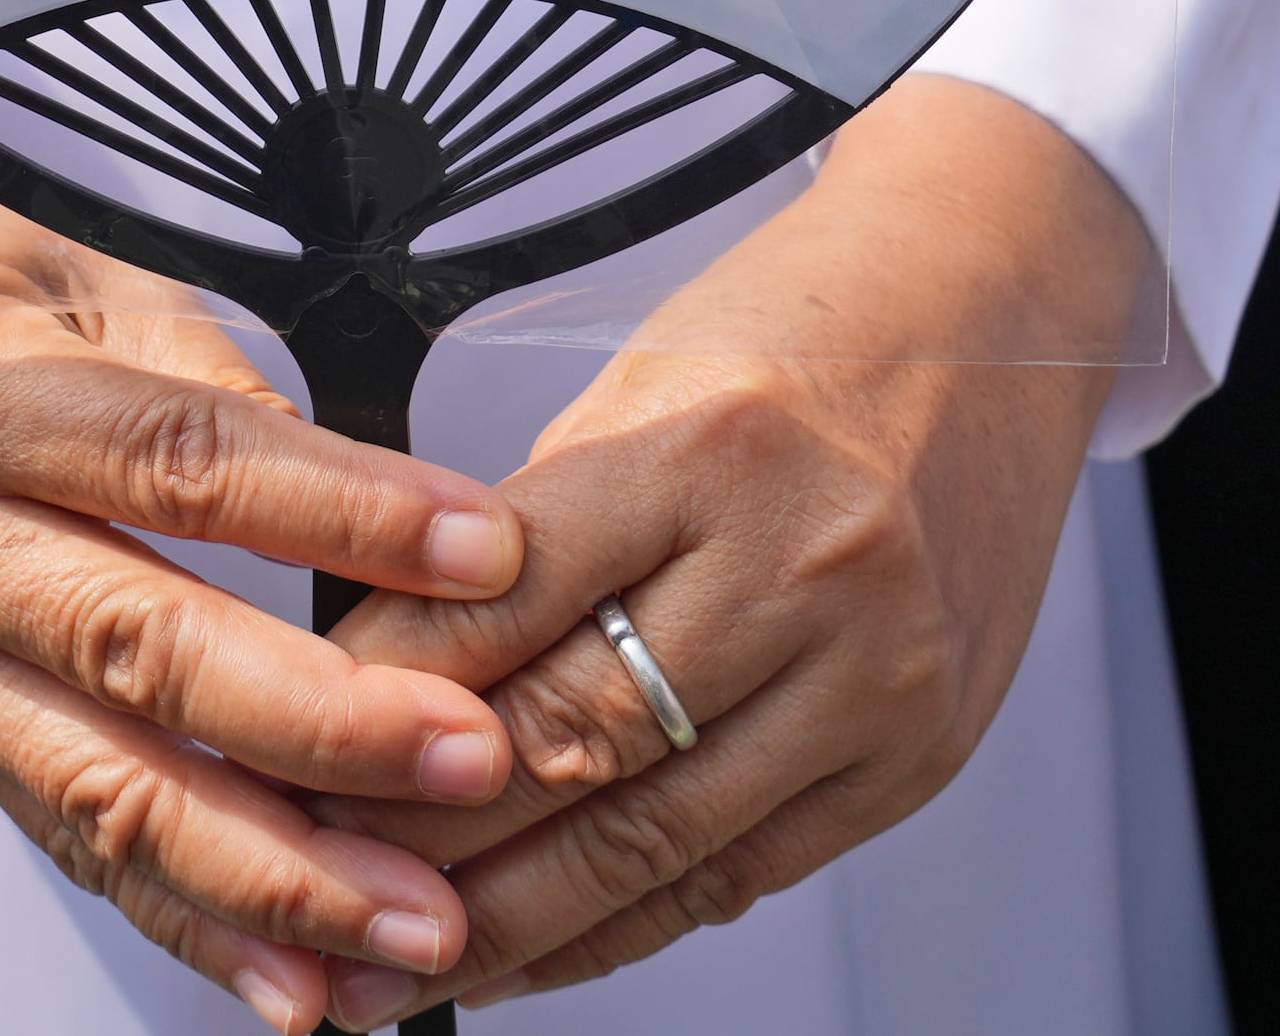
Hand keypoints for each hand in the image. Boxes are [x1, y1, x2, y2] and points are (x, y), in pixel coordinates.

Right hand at [0, 73, 528, 1032]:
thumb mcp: (114, 292)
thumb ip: (238, 403)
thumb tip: (407, 521)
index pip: (180, 464)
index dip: (340, 515)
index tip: (485, 553)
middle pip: (138, 649)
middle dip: (319, 728)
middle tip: (470, 762)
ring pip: (104, 787)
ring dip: (271, 874)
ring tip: (411, 924)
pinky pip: (78, 848)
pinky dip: (195, 929)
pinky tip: (299, 984)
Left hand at [315, 81, 1136, 1024]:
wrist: (1000, 318)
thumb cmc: (800, 337)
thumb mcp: (640, 383)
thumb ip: (530, 531)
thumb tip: (378, 669)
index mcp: (713, 447)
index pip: (507, 601)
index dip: (378, 694)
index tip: (279, 745)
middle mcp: (807, 567)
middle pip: (573, 742)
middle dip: (417, 833)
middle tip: (300, 878)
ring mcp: (875, 677)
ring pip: (652, 841)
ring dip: (505, 922)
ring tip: (390, 962)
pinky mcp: (914, 758)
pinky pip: (738, 875)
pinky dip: (621, 929)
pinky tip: (528, 956)